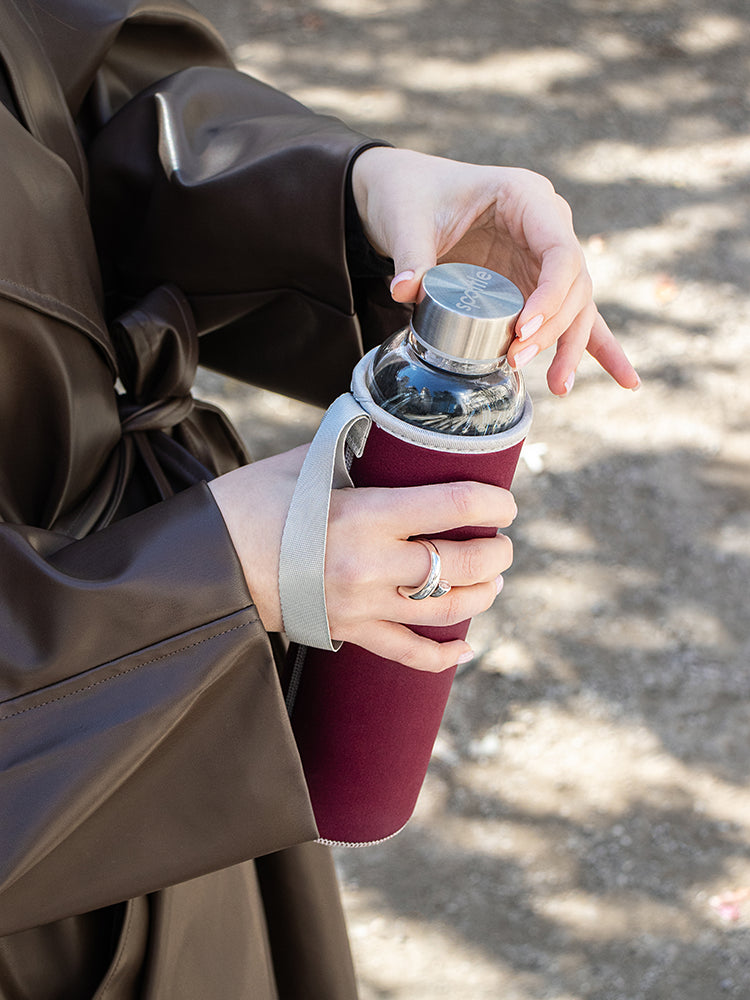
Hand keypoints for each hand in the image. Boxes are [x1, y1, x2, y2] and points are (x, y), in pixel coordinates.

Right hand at [209, 453, 515, 671]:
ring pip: (445, 609)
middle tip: (504, 543)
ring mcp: (362, 604)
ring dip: (482, 595)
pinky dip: (442, 657)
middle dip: (497, 553)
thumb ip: (353, 451)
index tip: (504, 504)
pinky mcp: (348, 630)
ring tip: (493, 581)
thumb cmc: (252, 503)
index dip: (493, 504)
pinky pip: (406, 654)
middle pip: (460, 562)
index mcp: (365, 512)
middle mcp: (371, 563)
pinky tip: (464, 647)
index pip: (453, 506)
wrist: (207, 561)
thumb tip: (389, 434)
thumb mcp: (305, 464)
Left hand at [351, 147, 639, 396]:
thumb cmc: (413, 196)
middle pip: (573, 285)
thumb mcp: (407, 220)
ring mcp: (544, 255)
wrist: (409, 193)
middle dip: (553, 330)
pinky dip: (596, 348)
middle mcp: (547, 225)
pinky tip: (627, 381)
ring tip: (560, 386)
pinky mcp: (535, 281)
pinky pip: (574, 315)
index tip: (521, 330)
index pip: (561, 252)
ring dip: (572, 347)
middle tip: (516, 362)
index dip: (550, 296)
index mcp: (527, 198)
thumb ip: (411, 255)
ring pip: (577, 305)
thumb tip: (405, 291)